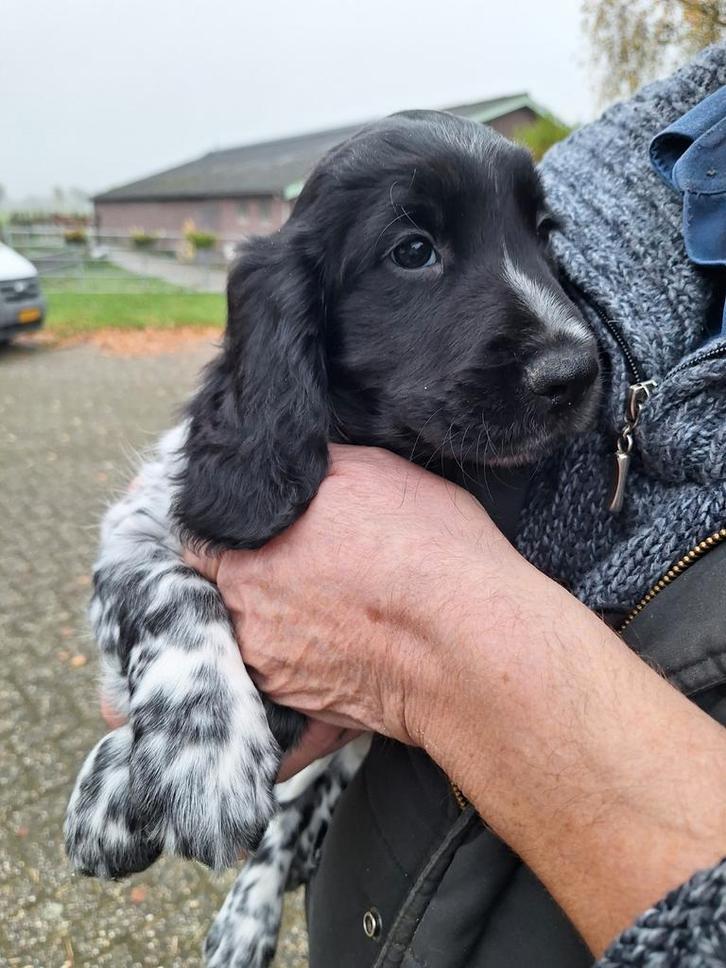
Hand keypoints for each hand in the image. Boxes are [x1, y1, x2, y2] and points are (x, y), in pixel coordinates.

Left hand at [183, 443, 503, 748]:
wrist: (471, 645)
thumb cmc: (430, 552)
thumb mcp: (371, 470)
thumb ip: (309, 470)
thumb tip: (290, 470)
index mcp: (248, 547)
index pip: (202, 536)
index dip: (230, 530)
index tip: (258, 531)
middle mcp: (244, 608)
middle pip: (224, 588)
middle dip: (253, 575)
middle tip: (305, 565)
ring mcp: (266, 663)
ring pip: (253, 633)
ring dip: (276, 619)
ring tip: (332, 607)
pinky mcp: (294, 702)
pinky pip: (279, 673)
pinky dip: (301, 658)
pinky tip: (342, 642)